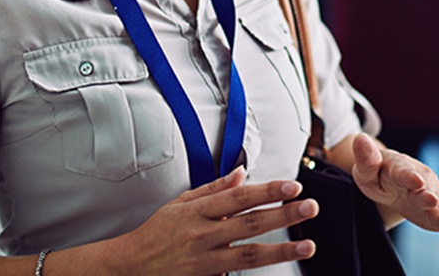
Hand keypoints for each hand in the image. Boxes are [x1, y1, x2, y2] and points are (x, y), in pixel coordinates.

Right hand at [104, 167, 318, 274]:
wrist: (127, 268)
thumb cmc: (156, 233)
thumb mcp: (180, 203)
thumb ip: (213, 189)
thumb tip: (241, 173)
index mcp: (197, 212)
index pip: (238, 198)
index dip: (267, 192)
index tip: (292, 186)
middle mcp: (202, 236)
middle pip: (249, 225)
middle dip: (282, 216)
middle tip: (310, 207)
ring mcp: (203, 263)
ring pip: (248, 255)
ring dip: (280, 251)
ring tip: (307, 246)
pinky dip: (255, 273)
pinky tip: (279, 270)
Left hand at [350, 133, 438, 246]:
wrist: (392, 182)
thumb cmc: (378, 174)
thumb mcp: (366, 169)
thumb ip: (365, 158)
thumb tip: (359, 139)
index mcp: (400, 167)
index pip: (404, 171)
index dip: (409, 176)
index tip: (416, 181)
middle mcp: (421, 179)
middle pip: (426, 189)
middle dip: (429, 196)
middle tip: (432, 202)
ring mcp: (431, 196)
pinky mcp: (436, 213)